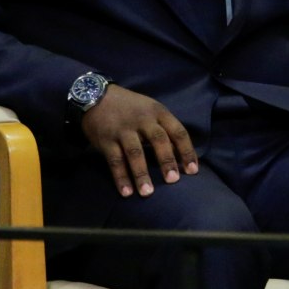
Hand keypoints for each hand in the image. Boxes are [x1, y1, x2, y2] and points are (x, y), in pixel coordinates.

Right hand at [80, 84, 198, 196]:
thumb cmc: (131, 108)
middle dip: (166, 161)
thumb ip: (165, 129)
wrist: (95, 96)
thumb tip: (182, 156)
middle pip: (158, 140)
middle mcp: (143, 120)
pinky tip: (126, 192)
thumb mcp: (151, 110)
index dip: (187, 151)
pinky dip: (121, 177)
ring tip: (147, 193)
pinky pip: (115, 161)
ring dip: (141, 174)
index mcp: (158, 112)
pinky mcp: (106, 140)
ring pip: (135, 153)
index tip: (192, 171)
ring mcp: (123, 130)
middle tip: (173, 181)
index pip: (178, 132)